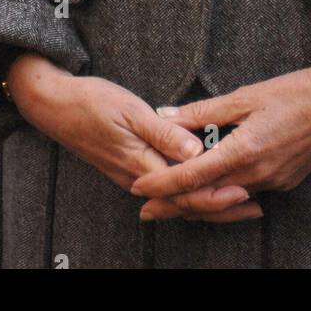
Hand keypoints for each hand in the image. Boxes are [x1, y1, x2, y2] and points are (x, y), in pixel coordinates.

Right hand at [6, 55, 260, 223]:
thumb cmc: (92, 102)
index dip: (217, 194)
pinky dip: (191, 192)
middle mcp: (139, 178)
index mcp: (142, 164)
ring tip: (241, 202)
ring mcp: (134, 176)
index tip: (245, 192)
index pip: (186, 191)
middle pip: (186, 203)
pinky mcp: (131, 169)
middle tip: (256, 206)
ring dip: (210, 202)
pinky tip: (206, 186)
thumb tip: (194, 150)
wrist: (54, 105)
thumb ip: (163, 132)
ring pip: (178, 199)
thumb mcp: (130, 110)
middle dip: (222, 207)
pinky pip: (167, 190)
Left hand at [128, 65, 310, 221]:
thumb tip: (165, 115)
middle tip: (145, 209)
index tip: (139, 188)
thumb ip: (203, 110)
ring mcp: (272, 182)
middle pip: (205, 198)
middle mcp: (257, 174)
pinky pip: (245, 195)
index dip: (163, 184)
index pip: (194, 176)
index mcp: (243, 150)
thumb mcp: (245, 95)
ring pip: (225, 201)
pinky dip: (223, 196)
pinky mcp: (283, 183)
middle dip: (173, 205)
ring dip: (197, 203)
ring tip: (171, 204)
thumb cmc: (292, 92)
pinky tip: (210, 192)